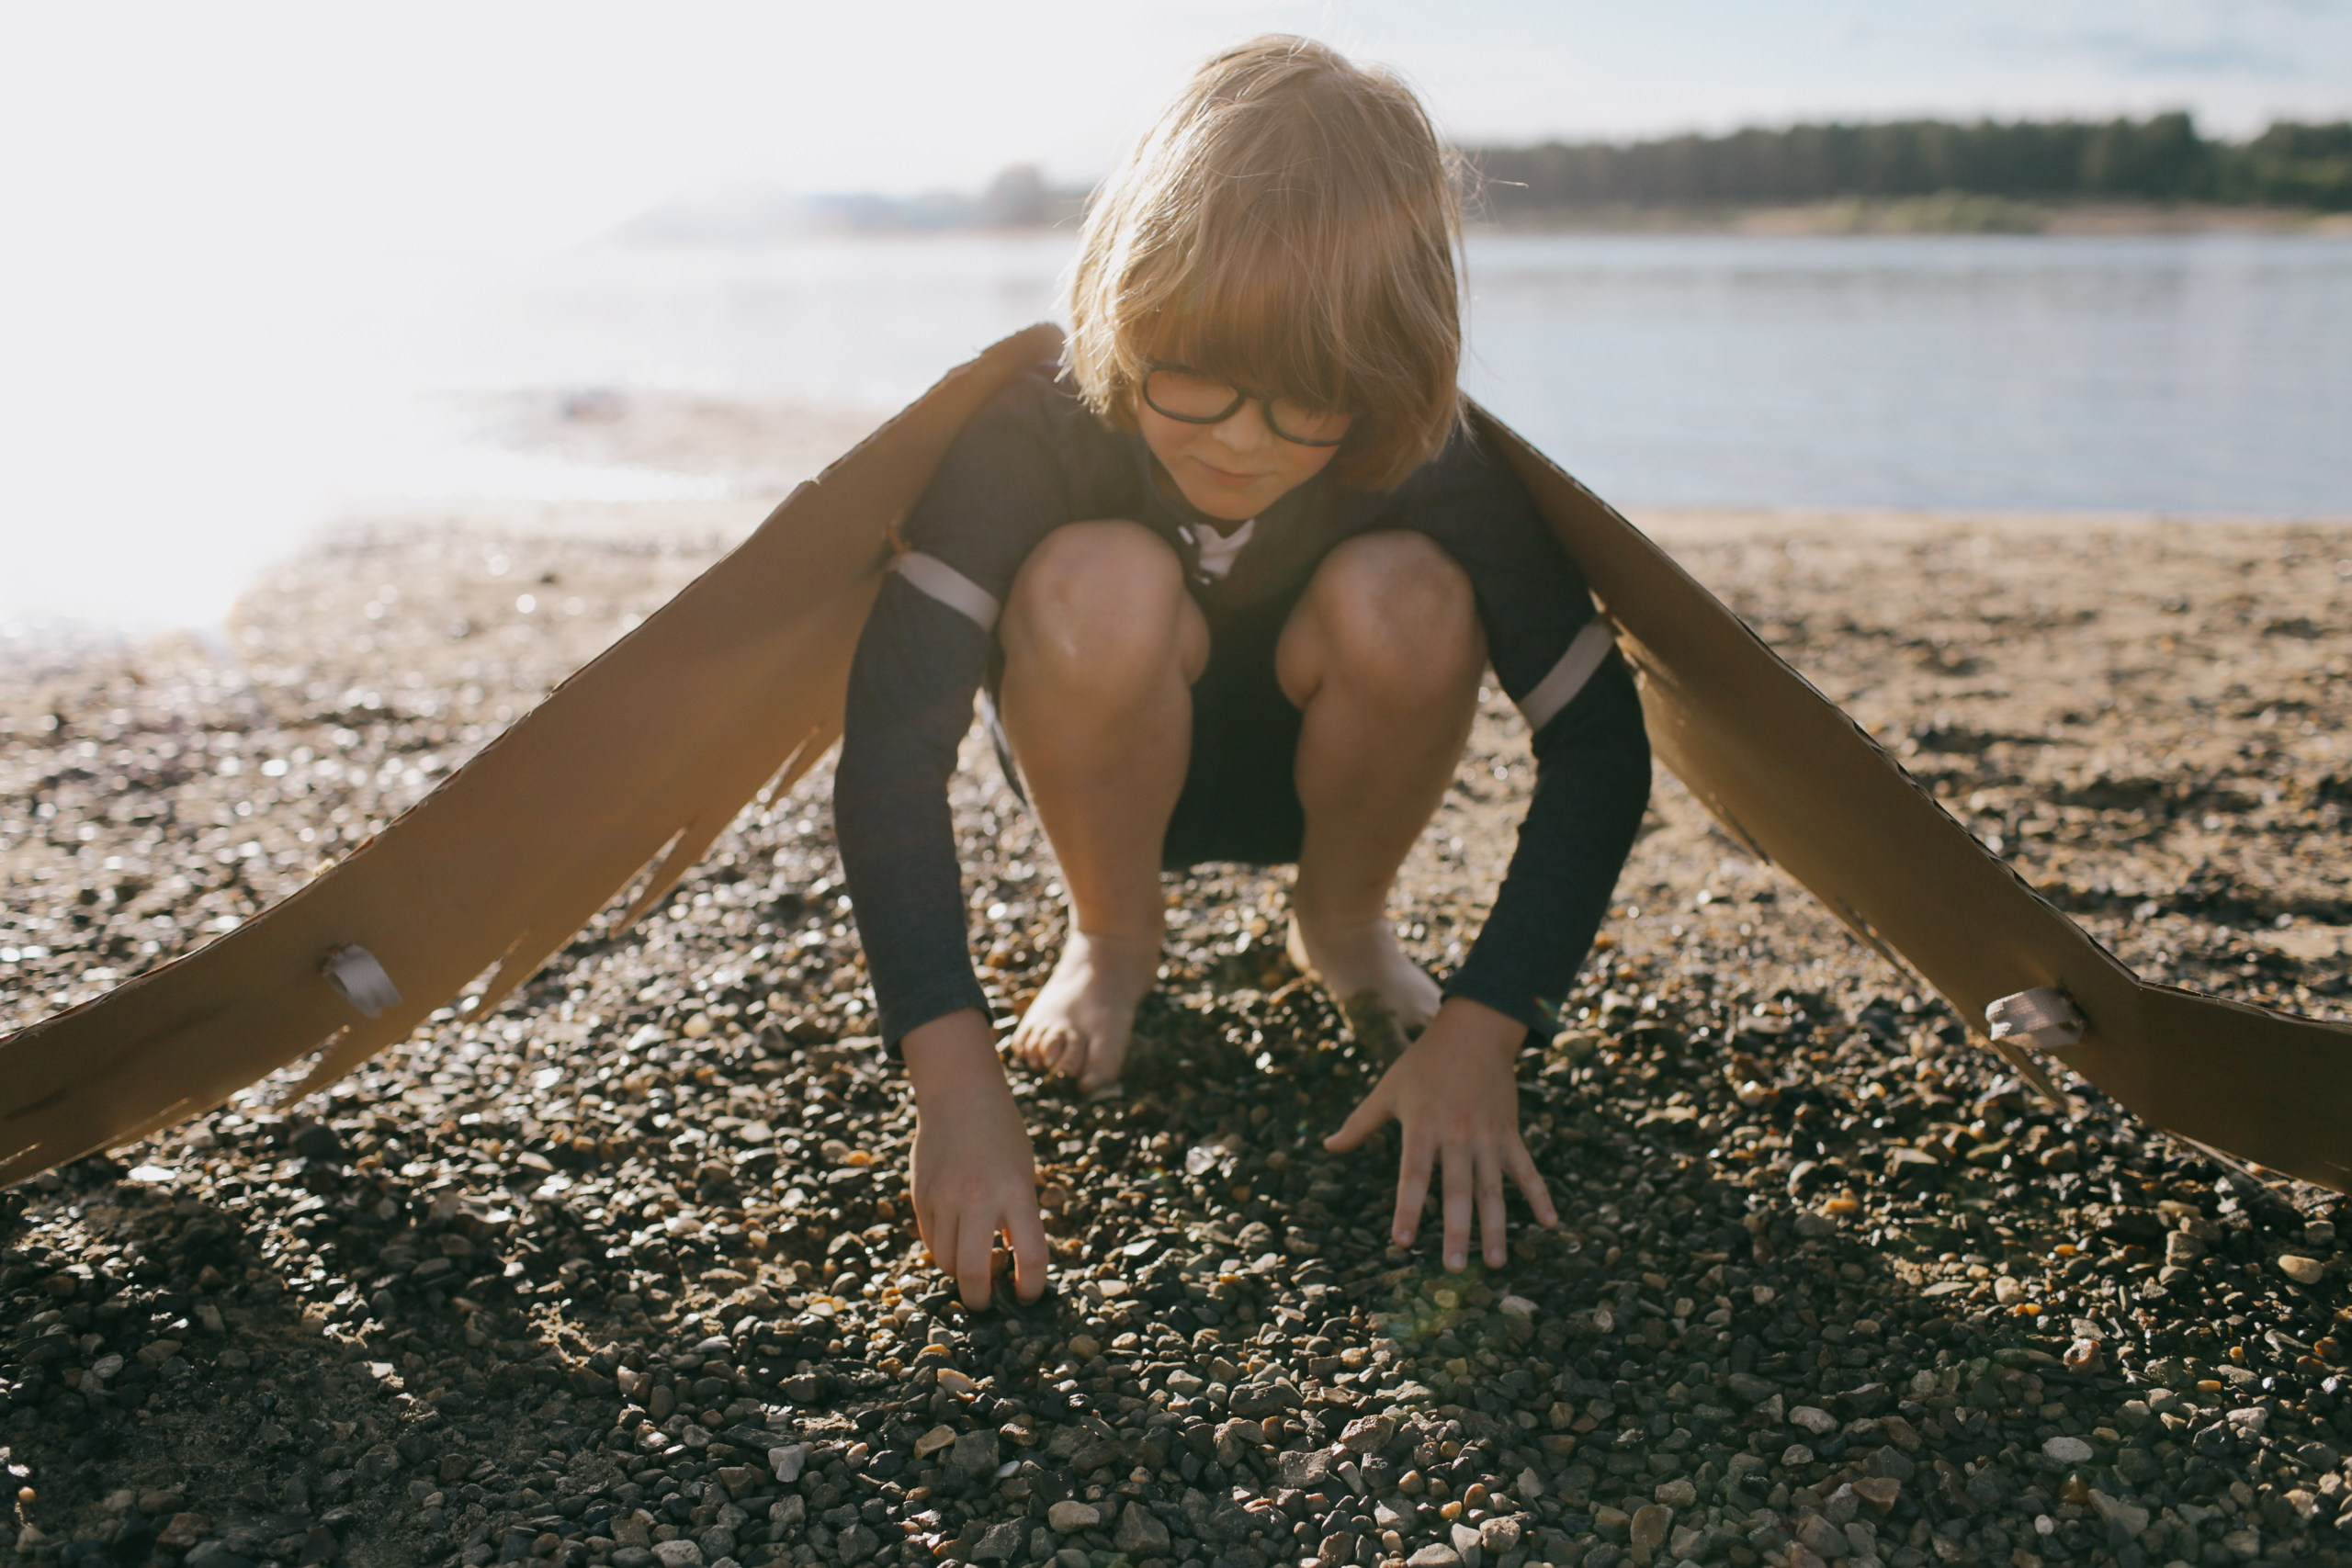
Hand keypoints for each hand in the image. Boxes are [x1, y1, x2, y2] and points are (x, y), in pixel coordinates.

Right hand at [902, 1008, 1049, 1309]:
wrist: (959, 1094)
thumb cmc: (1001, 1134)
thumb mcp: (1023, 1173)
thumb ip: (1018, 1216)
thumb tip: (1011, 1263)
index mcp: (1016, 1192)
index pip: (1030, 1256)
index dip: (1031, 1287)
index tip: (1027, 1296)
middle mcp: (979, 1199)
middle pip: (973, 1272)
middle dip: (982, 1300)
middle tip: (989, 1303)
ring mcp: (944, 1199)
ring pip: (946, 1261)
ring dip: (960, 1274)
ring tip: (974, 1265)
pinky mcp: (921, 1197)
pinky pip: (931, 1241)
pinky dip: (943, 1250)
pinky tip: (956, 1240)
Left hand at [1324, 995, 1557, 1269]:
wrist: (1474, 1031)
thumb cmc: (1424, 1063)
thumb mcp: (1387, 1090)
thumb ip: (1359, 1123)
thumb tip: (1327, 1146)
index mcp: (1423, 1127)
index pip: (1413, 1175)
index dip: (1407, 1209)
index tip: (1402, 1242)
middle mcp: (1457, 1135)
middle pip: (1457, 1189)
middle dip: (1456, 1230)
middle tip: (1454, 1267)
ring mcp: (1488, 1137)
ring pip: (1493, 1188)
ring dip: (1496, 1226)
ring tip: (1496, 1263)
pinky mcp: (1510, 1133)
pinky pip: (1527, 1170)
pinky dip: (1540, 1196)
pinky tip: (1551, 1224)